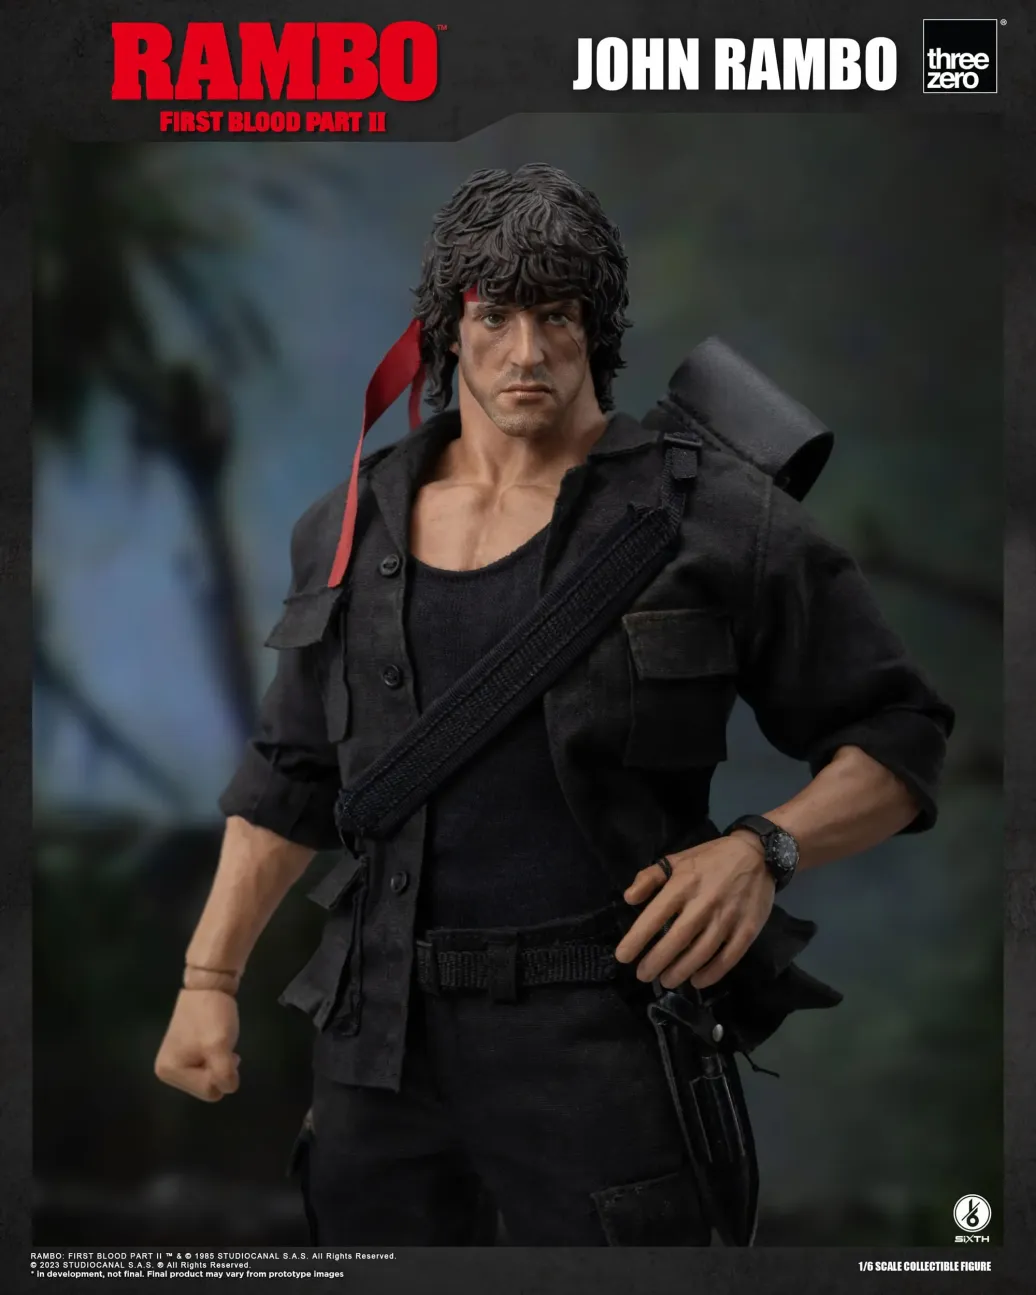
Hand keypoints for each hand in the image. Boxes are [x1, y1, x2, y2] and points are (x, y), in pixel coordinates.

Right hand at [154, 989, 240, 1102]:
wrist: (209, 984)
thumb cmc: (211, 1016)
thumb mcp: (220, 1047)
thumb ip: (224, 1074)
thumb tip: (228, 1087)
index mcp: (169, 1072)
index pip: (209, 1091)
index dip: (222, 1072)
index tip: (222, 1049)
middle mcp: (167, 1070)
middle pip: (207, 1086)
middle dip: (219, 1068)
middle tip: (221, 1044)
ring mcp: (175, 1059)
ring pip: (209, 1075)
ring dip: (219, 1061)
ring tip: (219, 1040)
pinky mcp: (184, 1049)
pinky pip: (207, 1064)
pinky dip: (216, 1054)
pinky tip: (216, 1039)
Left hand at [614, 832, 775, 989]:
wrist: (758, 854)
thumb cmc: (711, 858)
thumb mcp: (677, 859)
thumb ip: (650, 877)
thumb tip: (628, 898)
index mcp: (684, 884)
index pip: (655, 915)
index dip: (637, 938)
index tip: (623, 956)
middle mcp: (704, 903)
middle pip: (677, 939)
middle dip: (656, 961)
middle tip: (643, 975)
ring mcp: (728, 918)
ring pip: (701, 953)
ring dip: (681, 971)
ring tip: (666, 980)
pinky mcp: (747, 930)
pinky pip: (728, 958)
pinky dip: (711, 973)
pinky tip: (697, 980)